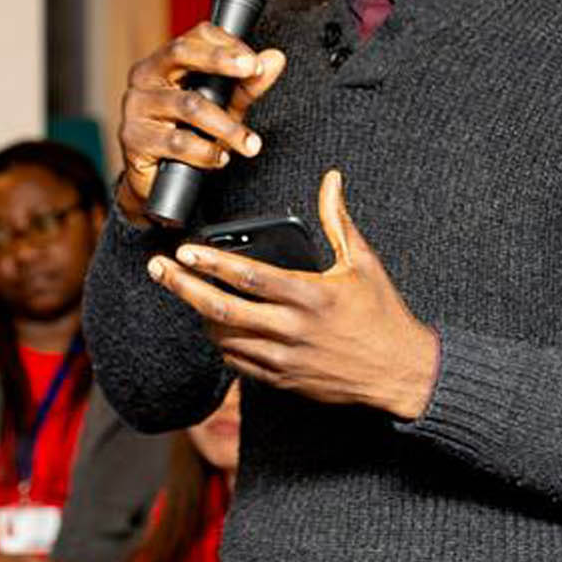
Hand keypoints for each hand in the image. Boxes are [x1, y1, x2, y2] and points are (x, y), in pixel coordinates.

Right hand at [118, 23, 287, 225]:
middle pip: (181, 53)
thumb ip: (248, 84)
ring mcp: (136, 106)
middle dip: (221, 60)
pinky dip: (206, 152)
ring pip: (189, 105)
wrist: (157, 178)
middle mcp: (145, 76)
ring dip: (226, 126)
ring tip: (248, 143)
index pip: (196, 36)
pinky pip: (178, 141)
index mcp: (165, 61)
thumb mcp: (224, 105)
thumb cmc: (188, 133)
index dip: (228, 43)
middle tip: (253, 71)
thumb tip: (275, 59)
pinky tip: (219, 158)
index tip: (254, 62)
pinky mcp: (134, 138)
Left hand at [147, 169, 440, 419]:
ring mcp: (285, 360)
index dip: (212, 263)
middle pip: (223, 310)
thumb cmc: (383, 314)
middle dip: (185, 288)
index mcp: (311, 296)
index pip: (250, 278)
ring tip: (186, 292)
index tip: (185, 251)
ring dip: (200, 315)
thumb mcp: (363, 263)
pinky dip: (222, 343)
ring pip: (225, 339)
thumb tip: (331, 179)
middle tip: (159, 270)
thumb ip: (339, 220)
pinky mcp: (284, 381)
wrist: (402, 373)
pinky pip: (240, 363)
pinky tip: (215, 326)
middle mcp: (293, 330)